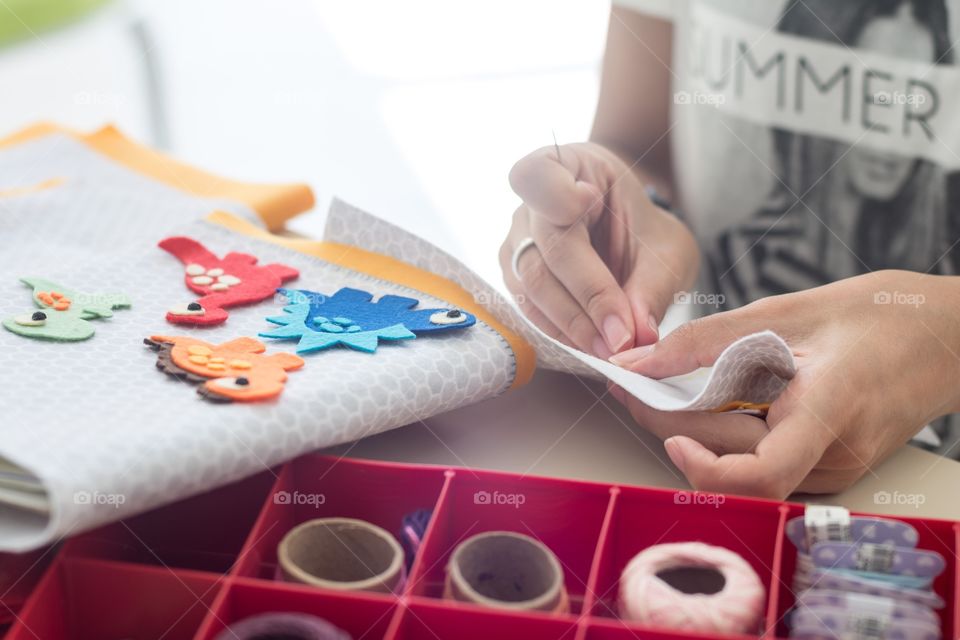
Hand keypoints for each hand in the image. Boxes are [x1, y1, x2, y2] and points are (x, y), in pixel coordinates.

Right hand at [500, 142, 698, 357]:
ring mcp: (516, 243)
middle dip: (585, 298)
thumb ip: (653, 287)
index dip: (557, 193)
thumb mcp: (666, 249)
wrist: (629, 240)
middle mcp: (528, 205)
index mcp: (565, 167)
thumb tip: (638, 333)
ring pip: (532, 287)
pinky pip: (531, 309)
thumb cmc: (644, 231)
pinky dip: (562, 333)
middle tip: (622, 338)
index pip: (538, 175)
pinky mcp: (515, 279)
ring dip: (572, 325)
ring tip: (612, 351)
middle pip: (544, 250)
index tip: (589, 202)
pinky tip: (592, 348)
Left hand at [609, 271, 959, 498]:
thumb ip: (704, 341)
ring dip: (695, 432)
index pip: (760, 475)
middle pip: (734, 464)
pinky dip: (726, 433)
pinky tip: (710, 399)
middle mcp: (833, 454)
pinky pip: (764, 461)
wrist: (947, 337)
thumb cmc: (879, 316)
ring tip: (664, 387)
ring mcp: (835, 469)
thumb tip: (637, 362)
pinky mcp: (830, 468)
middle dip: (671, 427)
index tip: (668, 431)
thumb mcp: (785, 311)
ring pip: (744, 467)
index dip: (704, 467)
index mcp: (829, 409)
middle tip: (632, 386)